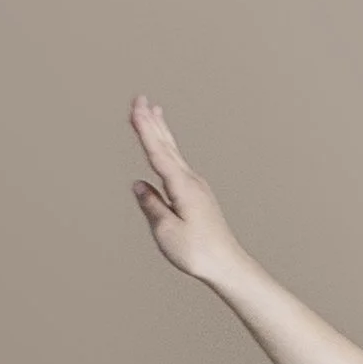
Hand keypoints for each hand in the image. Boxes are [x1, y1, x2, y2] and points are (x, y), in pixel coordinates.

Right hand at [128, 98, 245, 284]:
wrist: (227, 265)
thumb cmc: (198, 253)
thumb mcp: (167, 231)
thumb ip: (152, 205)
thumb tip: (140, 185)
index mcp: (182, 187)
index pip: (157, 152)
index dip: (144, 129)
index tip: (135, 108)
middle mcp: (191, 182)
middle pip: (167, 145)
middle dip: (151, 121)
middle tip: (140, 98)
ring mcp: (196, 187)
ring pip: (174, 152)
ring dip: (162, 131)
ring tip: (154, 111)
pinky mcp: (197, 196)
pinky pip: (178, 165)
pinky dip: (169, 150)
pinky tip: (166, 151)